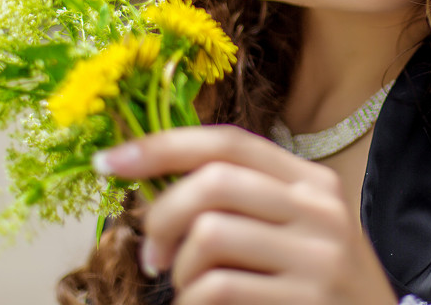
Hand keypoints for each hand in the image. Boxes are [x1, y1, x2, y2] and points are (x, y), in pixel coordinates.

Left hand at [92, 125, 398, 304]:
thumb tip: (160, 186)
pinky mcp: (309, 299)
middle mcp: (319, 209)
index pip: (229, 142)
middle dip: (162, 216)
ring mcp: (318, 256)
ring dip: (179, 271)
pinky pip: (218, 289)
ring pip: (210, 235)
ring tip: (188, 291)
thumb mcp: (298, 233)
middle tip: (151, 256)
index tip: (110, 160)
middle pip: (213, 182)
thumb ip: (247, 204)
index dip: (163, 145)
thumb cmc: (320, 291)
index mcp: (311, 182)